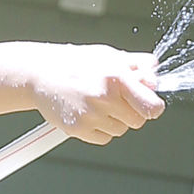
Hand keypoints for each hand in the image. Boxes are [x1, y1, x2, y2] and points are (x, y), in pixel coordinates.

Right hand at [17, 47, 162, 143]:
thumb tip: (154, 69)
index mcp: (116, 77)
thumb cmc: (74, 62)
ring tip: (99, 103)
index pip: (152, 106)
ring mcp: (90, 115)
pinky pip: (104, 138)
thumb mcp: (107, 56)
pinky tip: (89, 113)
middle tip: (118, 100)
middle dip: (132, 112)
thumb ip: (135, 63)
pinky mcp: (78, 128)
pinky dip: (100, 129)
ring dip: (115, 120)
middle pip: (138, 120)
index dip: (153, 106)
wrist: (40, 73)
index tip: (149, 104)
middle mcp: (104, 97)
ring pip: (121, 130)